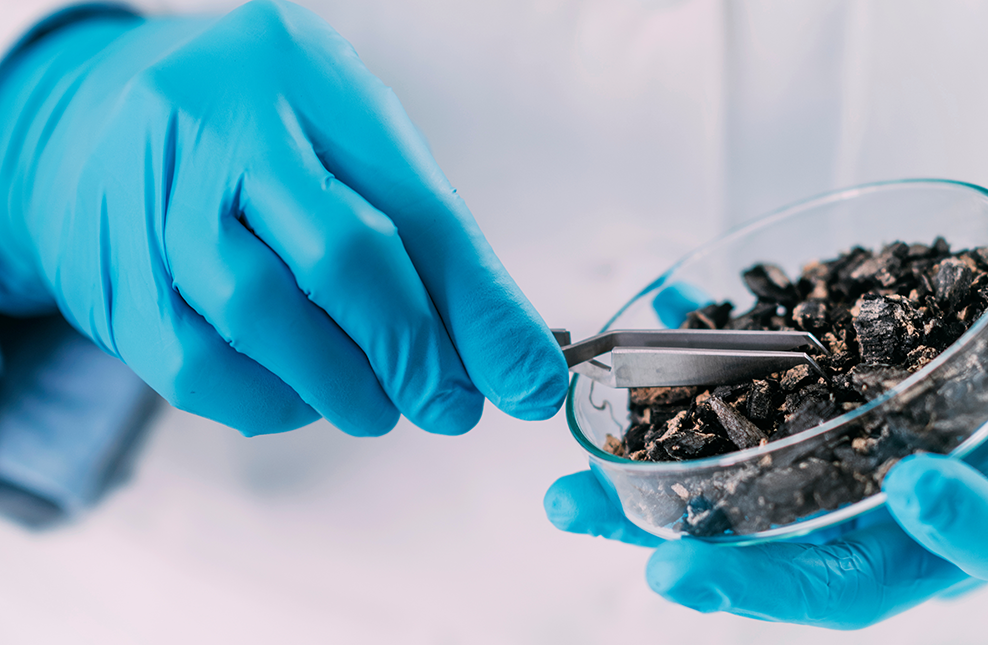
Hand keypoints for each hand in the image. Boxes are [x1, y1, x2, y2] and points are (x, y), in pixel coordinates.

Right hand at [0, 1, 567, 435]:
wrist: (96, 121)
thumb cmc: (261, 141)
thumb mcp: (349, 147)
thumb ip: (428, 244)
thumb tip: (508, 365)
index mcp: (302, 71)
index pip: (417, 206)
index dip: (480, 309)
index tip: (527, 382)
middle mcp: (216, 118)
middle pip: (338, 254)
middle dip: (412, 351)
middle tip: (451, 406)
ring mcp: (146, 194)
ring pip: (258, 314)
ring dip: (340, 385)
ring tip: (378, 406)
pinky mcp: (108, 275)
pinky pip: (195, 365)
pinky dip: (268, 400)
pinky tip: (301, 398)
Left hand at [546, 192, 987, 627]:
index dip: (959, 524)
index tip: (915, 487)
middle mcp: (915, 531)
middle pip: (834, 575)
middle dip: (749, 578)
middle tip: (664, 569)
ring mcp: (849, 507)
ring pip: (758, 537)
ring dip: (664, 523)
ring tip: (577, 503)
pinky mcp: (804, 469)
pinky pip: (732, 471)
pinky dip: (666, 447)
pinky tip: (604, 409)